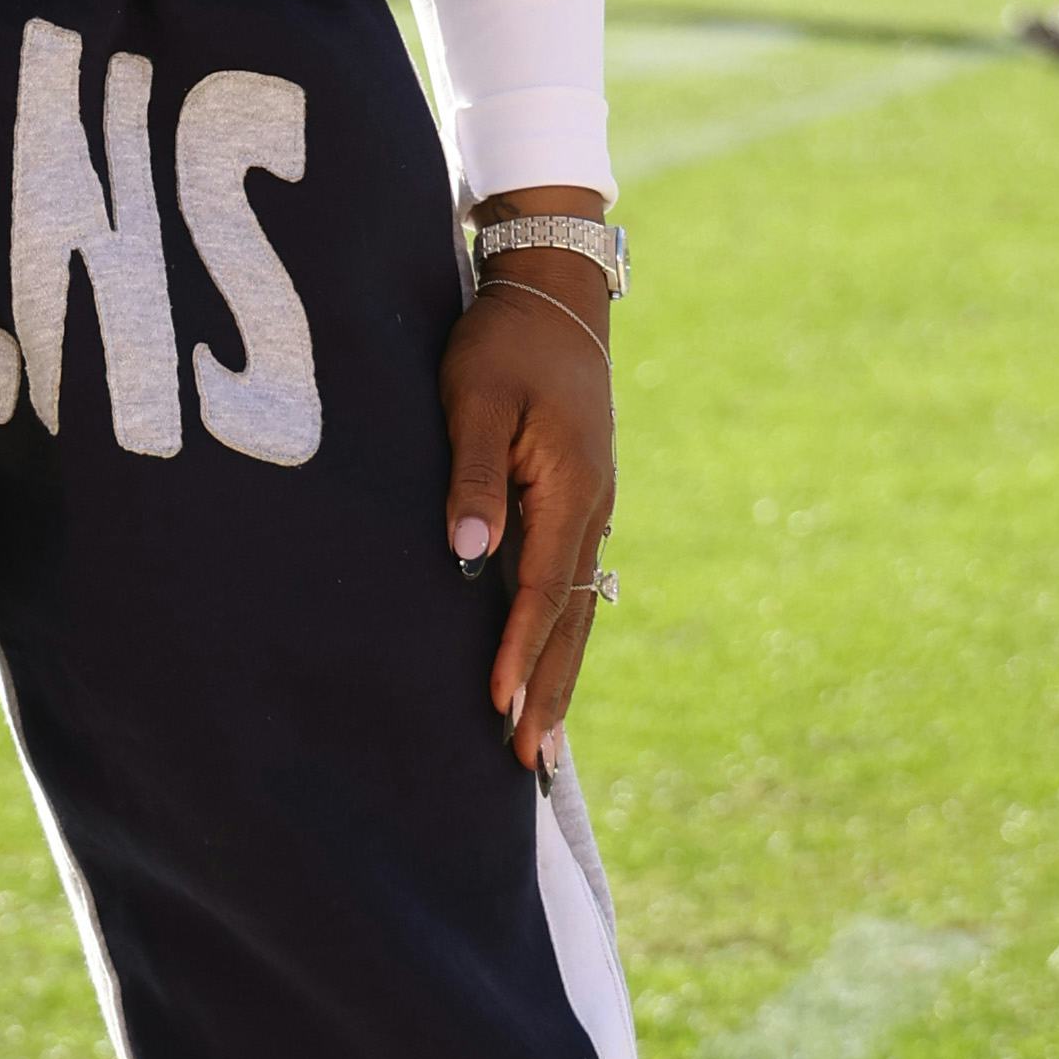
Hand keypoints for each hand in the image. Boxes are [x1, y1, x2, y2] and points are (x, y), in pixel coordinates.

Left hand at [442, 202, 615, 777]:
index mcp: (570, 488)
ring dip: (559, 675)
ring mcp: (591, 511)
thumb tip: (467, 556)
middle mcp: (591, 510)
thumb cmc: (504, 342)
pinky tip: (545, 670)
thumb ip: (472, 475)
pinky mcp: (579, 506)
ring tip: (540, 743)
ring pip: (580, 611)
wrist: (556, 297)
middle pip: (573, 620)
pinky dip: (561, 637)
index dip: (517, 651)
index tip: (496, 705)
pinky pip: (573, 588)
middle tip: (529, 762)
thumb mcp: (476, 396)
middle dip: (549, 691)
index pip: (541, 590)